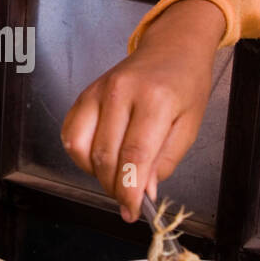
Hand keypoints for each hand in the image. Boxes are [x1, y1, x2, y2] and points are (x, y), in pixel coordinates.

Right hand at [61, 0, 225, 221]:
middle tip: (129, 198)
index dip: (130, 191)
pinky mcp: (84, 94)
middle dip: (115, 188)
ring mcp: (98, 91)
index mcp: (155, 100)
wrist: (172, 48)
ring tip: (117, 175)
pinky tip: (102, 157)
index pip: (134, 157)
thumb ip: (164, 161)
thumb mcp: (189, 126)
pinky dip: (81, 156)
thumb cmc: (184, 86)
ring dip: (96, 173)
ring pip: (81, 149)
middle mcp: (121, 92)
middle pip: (105, 157)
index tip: (132, 212)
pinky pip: (70, 134)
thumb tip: (143, 191)